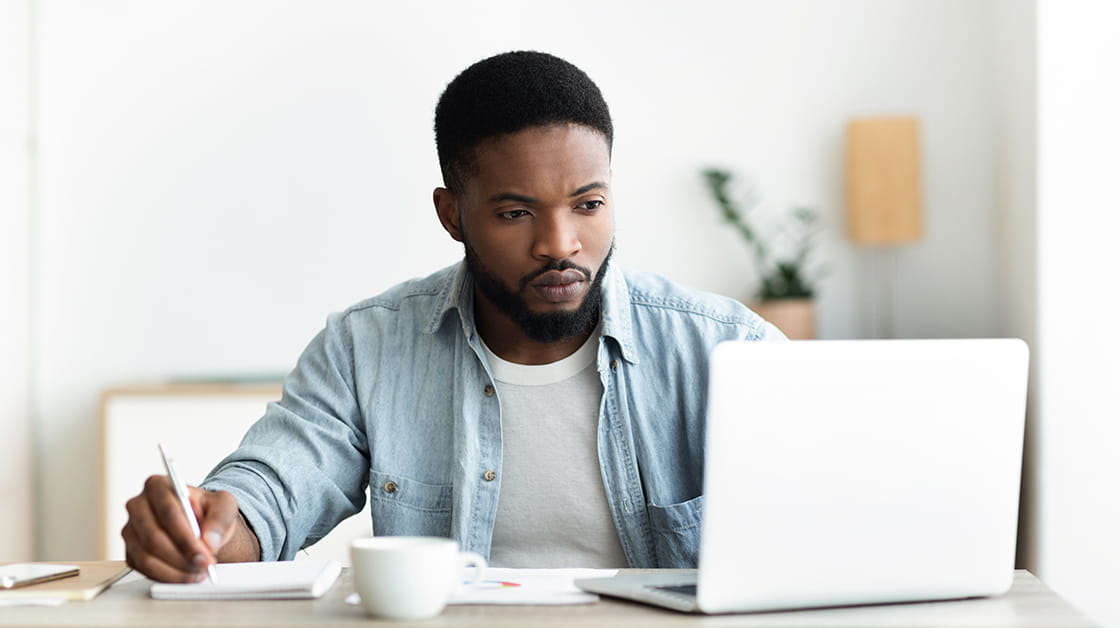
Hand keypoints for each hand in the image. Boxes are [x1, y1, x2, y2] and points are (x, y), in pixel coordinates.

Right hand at [122, 476, 257, 581]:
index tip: (205, 552)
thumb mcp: (223, 505)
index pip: (168, 512)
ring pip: (147, 557)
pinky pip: (144, 570)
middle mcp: (138, 506)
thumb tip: (209, 542)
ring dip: (175, 570)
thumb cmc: (208, 510)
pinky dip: (167, 577)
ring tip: (198, 572)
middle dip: (182, 556)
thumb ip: (220, 518)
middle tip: (204, 565)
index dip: (186, 536)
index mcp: (157, 486)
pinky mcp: (131, 552)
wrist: (201, 525)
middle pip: (154, 537)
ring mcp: (131, 530)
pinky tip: (186, 576)